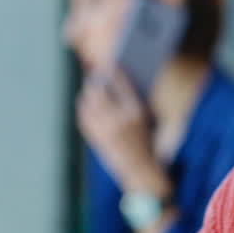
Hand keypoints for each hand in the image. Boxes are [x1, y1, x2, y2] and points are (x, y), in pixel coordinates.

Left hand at [76, 68, 163, 194]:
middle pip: (100, 90)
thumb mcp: (149, 119)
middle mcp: (118, 119)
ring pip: (89, 103)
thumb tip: (119, 78)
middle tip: (96, 73)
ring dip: (88, 92)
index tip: (110, 62)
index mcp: (136, 112)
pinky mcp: (96, 139)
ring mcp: (105, 130)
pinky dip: (83, 107)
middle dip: (96, 80)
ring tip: (90, 86)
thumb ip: (136, 98)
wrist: (140, 170)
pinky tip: (85, 102)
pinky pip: (84, 117)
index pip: (121, 83)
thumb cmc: (147, 141)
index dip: (113, 70)